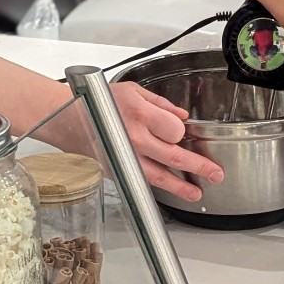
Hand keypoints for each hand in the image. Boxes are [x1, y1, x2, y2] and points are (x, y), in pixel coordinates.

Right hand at [108, 81, 224, 201]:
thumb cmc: (97, 102)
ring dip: (181, 187)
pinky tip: (171, 189)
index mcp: (139, 114)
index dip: (183, 132)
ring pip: (159, 176)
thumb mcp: (132, 91)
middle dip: (198, 166)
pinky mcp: (118, 170)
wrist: (68, 120)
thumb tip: (182, 116)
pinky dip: (159, 186)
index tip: (184, 132)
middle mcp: (134, 138)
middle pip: (174, 156)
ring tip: (197, 192)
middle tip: (215, 173)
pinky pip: (143, 180)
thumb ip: (161, 103)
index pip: (176, 130)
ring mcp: (126, 157)